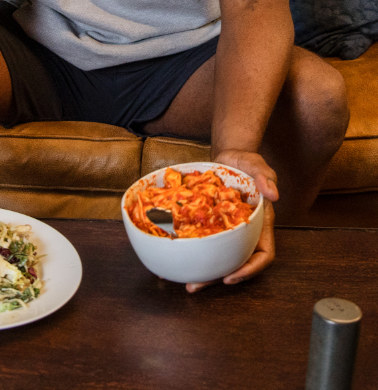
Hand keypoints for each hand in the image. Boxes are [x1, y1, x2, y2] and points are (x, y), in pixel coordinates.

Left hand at [185, 149, 277, 292]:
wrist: (227, 157)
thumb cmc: (246, 164)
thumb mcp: (258, 166)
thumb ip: (266, 178)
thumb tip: (273, 194)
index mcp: (259, 224)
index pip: (263, 254)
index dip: (250, 269)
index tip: (231, 276)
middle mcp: (243, 232)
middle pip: (234, 262)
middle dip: (216, 277)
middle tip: (195, 286)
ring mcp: (225, 229)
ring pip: (216, 255)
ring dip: (200, 270)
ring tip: (181, 280)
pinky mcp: (208, 224)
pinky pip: (200, 240)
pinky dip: (188, 249)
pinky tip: (170, 256)